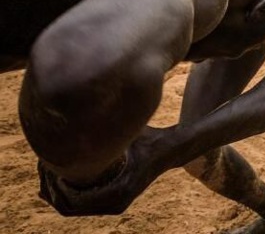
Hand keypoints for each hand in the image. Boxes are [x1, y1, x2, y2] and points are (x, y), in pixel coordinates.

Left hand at [37, 126, 174, 215]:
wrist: (169, 151)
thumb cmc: (152, 139)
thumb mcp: (135, 130)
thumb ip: (116, 126)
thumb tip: (93, 112)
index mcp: (120, 190)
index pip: (74, 200)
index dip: (55, 184)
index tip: (46, 164)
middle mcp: (116, 203)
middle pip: (67, 206)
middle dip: (50, 187)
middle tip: (41, 164)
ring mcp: (113, 205)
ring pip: (70, 207)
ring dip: (54, 191)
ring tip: (44, 168)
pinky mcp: (109, 202)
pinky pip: (78, 205)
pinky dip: (63, 193)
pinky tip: (52, 177)